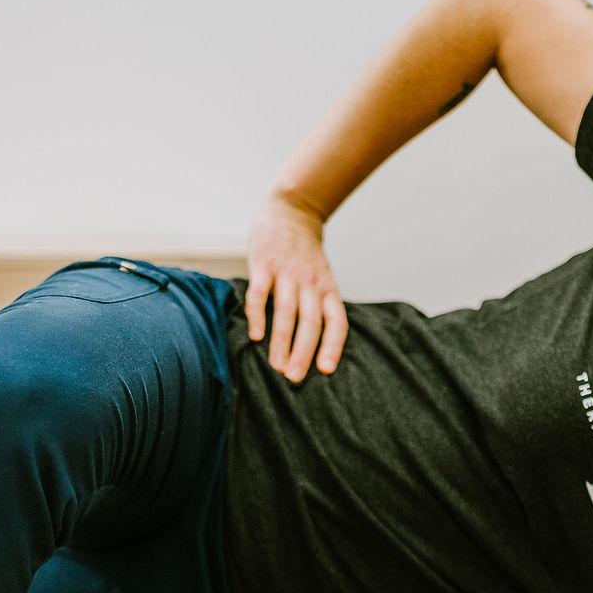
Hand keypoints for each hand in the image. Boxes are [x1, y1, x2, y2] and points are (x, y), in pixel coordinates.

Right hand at [245, 193, 347, 381]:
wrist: (290, 213)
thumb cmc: (305, 258)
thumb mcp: (322, 280)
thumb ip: (319, 307)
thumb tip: (314, 350)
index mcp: (327, 289)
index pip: (336, 321)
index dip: (333, 346)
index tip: (325, 370)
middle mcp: (310, 283)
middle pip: (311, 322)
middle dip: (304, 353)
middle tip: (295, 378)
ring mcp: (287, 273)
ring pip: (287, 312)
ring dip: (282, 341)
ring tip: (277, 366)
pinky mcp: (264, 264)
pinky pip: (260, 293)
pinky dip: (258, 315)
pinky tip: (256, 336)